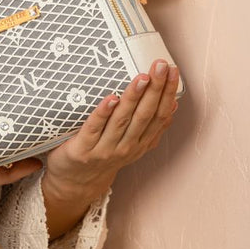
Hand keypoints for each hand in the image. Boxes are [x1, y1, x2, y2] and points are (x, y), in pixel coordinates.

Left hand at [43, 59, 180, 198]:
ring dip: (132, 98)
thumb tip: (173, 105)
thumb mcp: (133, 144)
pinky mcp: (83, 150)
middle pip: (144, 115)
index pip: (159, 115)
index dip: (167, 93)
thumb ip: (151, 127)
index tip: (173, 71)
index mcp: (140, 143)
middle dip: (154, 89)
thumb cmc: (103, 155)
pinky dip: (103, 113)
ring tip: (141, 78)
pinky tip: (110, 98)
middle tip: (160, 66)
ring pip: (122, 121)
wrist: (75, 182)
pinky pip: (94, 128)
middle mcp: (126, 147)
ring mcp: (105, 150)